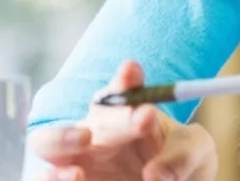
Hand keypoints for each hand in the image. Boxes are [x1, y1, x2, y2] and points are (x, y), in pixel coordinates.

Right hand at [30, 61, 217, 180]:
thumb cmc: (178, 163)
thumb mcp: (194, 151)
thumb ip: (182, 157)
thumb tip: (154, 174)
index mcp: (128, 112)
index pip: (122, 88)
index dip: (125, 80)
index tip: (134, 71)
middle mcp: (96, 132)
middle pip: (92, 115)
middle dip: (116, 118)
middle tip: (143, 119)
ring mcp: (76, 159)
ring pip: (45, 143)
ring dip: (60, 142)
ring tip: (82, 163)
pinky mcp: (66, 180)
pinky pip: (45, 177)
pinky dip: (52, 177)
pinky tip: (75, 177)